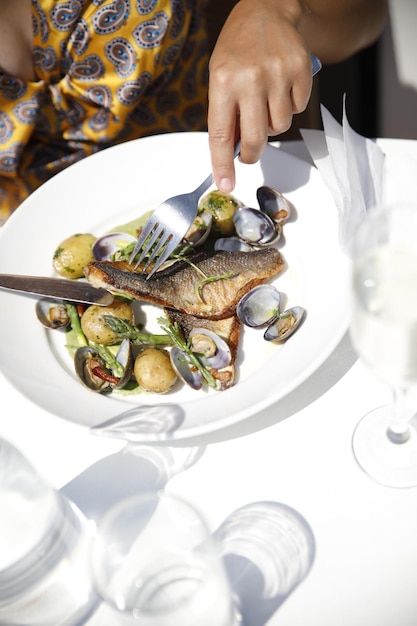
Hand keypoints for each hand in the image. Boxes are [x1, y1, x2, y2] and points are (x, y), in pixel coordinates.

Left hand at [207, 0, 312, 192]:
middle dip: (251, 153)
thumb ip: (225, 113)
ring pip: (279, 127)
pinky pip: (298, 110)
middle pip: (255, 139)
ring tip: (265, 102)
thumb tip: (232, 152)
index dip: (223, 164)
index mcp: (223, 82)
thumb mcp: (220, 77)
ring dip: (272, 124)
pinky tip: (281, 89)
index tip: (225, 184)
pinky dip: (290, 106)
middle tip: (249, 152)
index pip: (221, 134)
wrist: (267, 10)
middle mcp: (251, 79)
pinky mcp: (301, 72)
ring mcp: (278, 75)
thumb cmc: (238, 48)